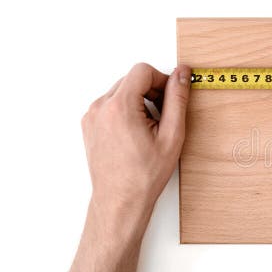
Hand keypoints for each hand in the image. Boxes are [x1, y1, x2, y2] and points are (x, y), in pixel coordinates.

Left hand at [81, 63, 190, 237]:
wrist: (120, 200)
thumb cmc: (144, 175)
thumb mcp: (172, 135)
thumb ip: (177, 99)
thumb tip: (182, 74)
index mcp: (119, 107)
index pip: (142, 71)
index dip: (162, 80)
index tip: (170, 97)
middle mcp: (100, 108)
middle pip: (131, 79)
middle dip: (151, 91)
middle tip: (164, 117)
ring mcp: (91, 116)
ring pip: (120, 91)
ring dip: (139, 101)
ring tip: (150, 128)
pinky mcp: (89, 125)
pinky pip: (110, 105)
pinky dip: (126, 111)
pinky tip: (136, 133)